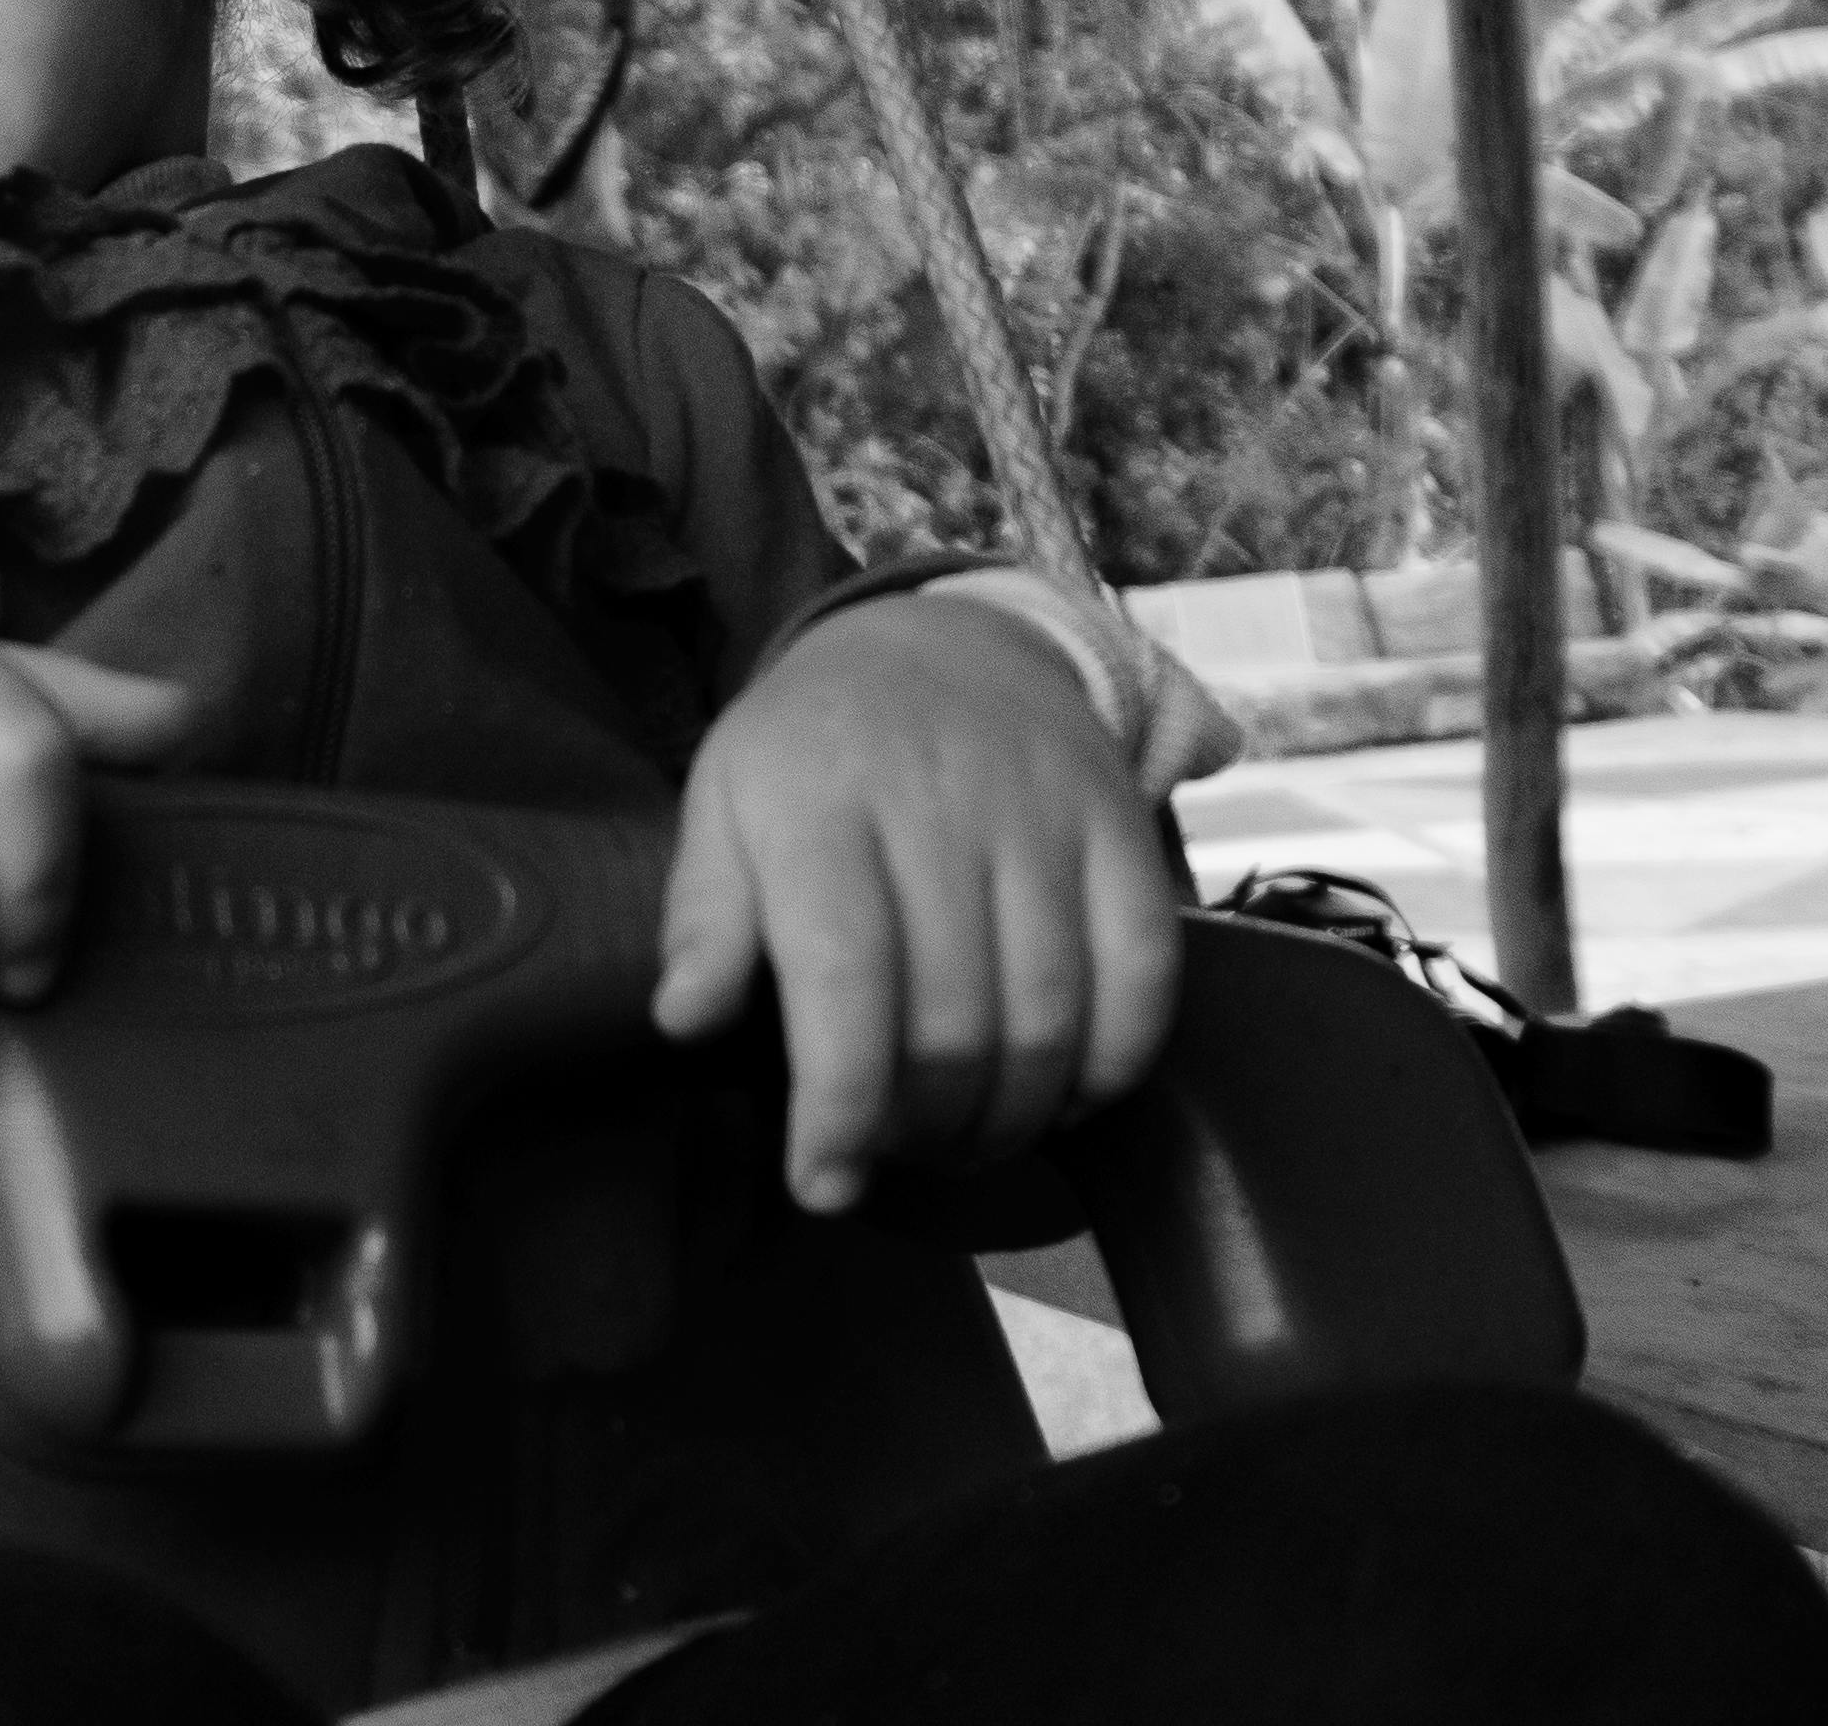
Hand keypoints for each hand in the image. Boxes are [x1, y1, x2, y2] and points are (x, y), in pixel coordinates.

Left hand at [651, 577, 1183, 1212]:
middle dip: (920, 1131)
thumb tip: (684, 1021)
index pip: (842, 982)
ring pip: (1048, 1018)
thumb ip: (704, 913)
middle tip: (891, 1160)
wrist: (945, 642)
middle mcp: (939, 804)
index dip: (839, 1107)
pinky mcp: (1122, 827)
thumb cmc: (815, 752)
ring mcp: (1044, 815)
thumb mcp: (725, 801)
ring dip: (1009, 1119)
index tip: (823, 1185)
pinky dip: (1111, 1067)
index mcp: (819, 802)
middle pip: (951, 1022)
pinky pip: (1143, 977)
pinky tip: (1064, 1100)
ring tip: (964, 1144)